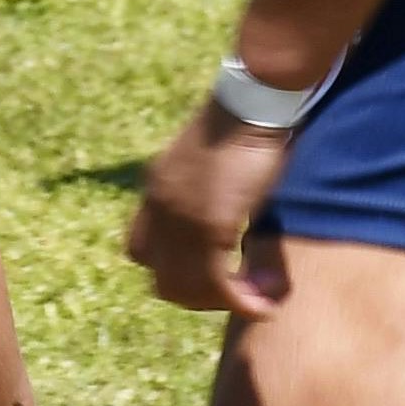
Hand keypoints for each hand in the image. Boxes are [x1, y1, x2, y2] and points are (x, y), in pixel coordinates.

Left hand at [124, 106, 294, 317]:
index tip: (211, 272)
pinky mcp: (209, 224)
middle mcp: (159, 207)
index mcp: (157, 190)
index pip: (142, 252)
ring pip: (187, 289)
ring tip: (256, 299)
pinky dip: (240, 301)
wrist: (254, 101)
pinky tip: (262, 304)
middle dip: (200, 297)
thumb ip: (211, 196)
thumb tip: (237, 231)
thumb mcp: (216, 166)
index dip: (174, 271)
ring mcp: (181, 218)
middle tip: (237, 293)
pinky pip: (217, 283)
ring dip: (223, 304)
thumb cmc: (248, 125)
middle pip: (162, 280)